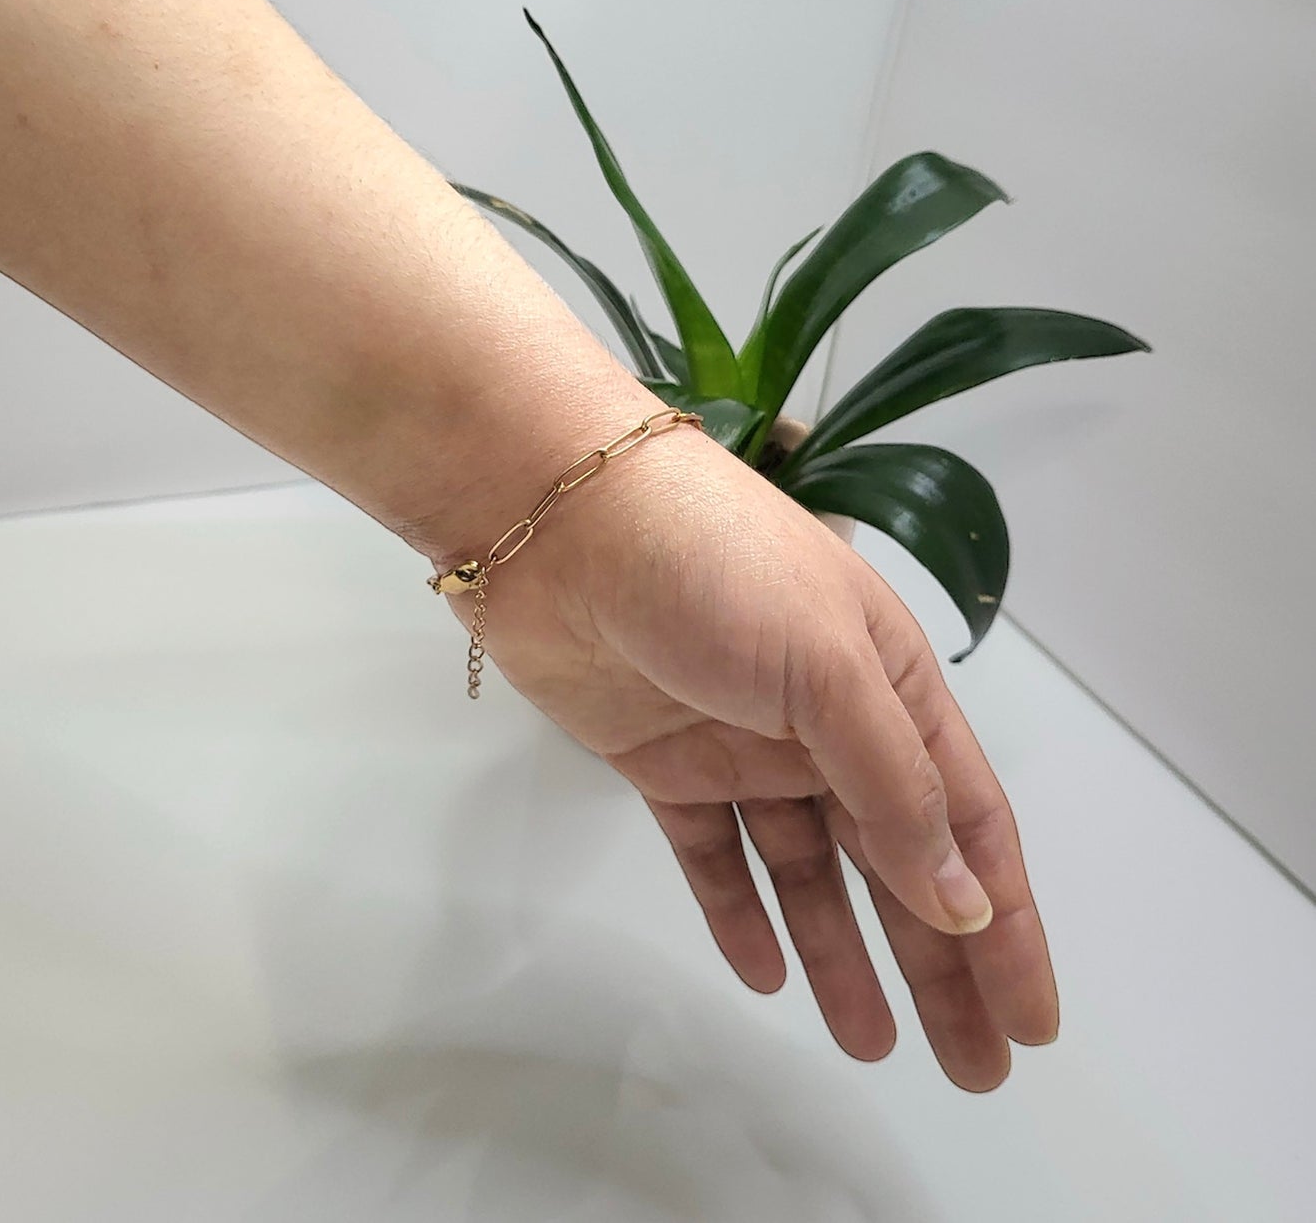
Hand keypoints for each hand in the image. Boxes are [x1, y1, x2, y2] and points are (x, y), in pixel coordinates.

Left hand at [442, 422, 1057, 1091]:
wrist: (554, 518)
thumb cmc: (711, 567)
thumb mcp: (828, 668)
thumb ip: (894, 787)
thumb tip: (961, 900)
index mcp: (888, 682)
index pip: (965, 821)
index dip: (1003, 921)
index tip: (1031, 1019)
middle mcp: (824, 719)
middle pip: (897, 861)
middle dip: (938, 964)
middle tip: (973, 1067)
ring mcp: (742, 743)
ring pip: (809, 871)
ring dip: (843, 953)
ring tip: (873, 1045)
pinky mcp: (664, 761)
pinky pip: (716, 855)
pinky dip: (741, 913)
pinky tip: (766, 976)